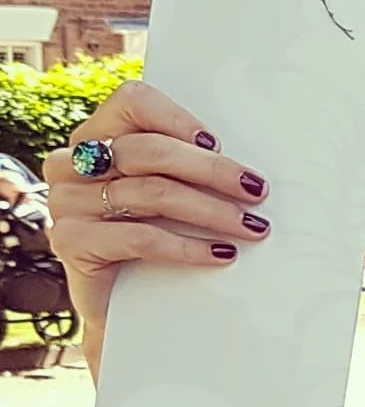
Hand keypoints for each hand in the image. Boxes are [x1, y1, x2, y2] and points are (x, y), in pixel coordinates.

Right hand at [44, 81, 270, 358]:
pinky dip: (189, 246)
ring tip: (252, 227)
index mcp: (95, 137)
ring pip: (151, 194)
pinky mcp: (71, 242)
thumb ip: (185, 168)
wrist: (122, 303)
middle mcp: (72, 164)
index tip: (219, 144)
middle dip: (212, 171)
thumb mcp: (167, 194)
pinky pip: (140, 238)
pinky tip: (221, 254)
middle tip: (256, 190)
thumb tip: (248, 168)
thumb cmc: (153, 237)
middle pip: (149, 152)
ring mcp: (67, 203)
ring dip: (212, 211)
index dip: (177, 118)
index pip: (131, 102)